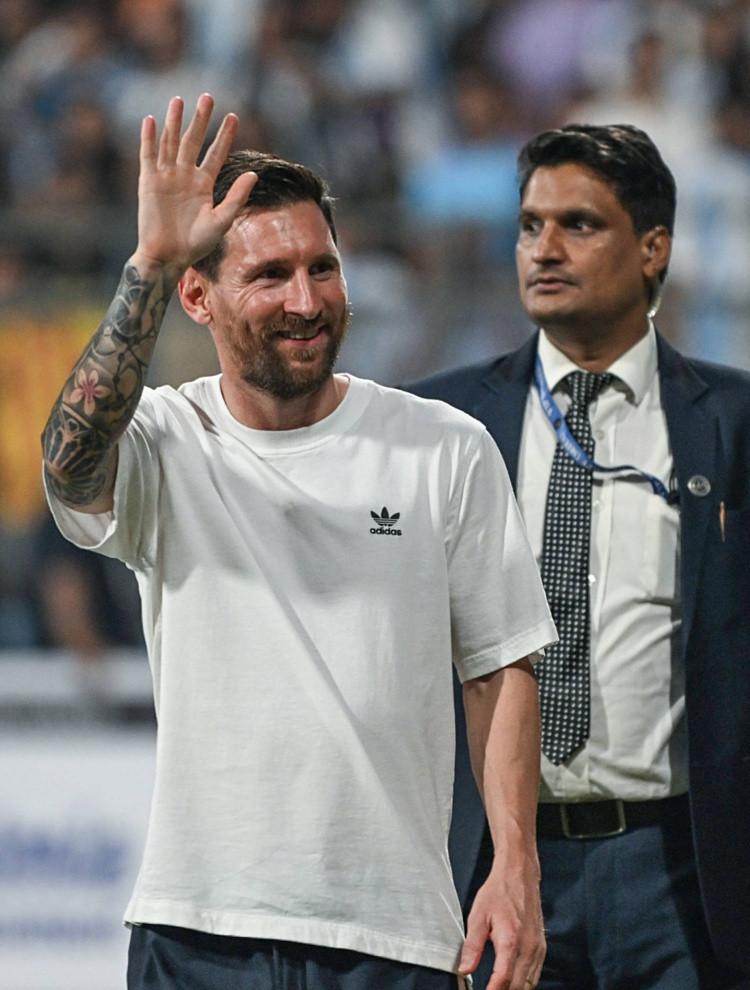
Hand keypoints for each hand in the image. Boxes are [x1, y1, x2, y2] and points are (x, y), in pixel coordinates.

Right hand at [133, 93, 257, 275]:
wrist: (169, 256)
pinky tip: (150, 120)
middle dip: (201, 120)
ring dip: (175, 122)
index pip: (216, 154)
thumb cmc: (196, 244)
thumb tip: (254, 174)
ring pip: (171, 143)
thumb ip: (237, 197)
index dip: (224, 136)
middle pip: (194, 141)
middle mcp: (185, 176)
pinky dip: (148, 138)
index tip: (233, 116)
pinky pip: (148, 156)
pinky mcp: (149, 182)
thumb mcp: (222, 220)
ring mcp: (167, 177)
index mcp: (204, 184)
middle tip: (208, 97)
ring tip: (180, 100)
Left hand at [458, 859, 544, 989]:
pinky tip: (511, 983)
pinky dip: (524, 984)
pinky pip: (535, 975)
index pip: (503, 979)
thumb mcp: (478, 916)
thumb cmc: (498, 892)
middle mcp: (528, 947)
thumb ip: (472, 946)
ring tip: (497, 988)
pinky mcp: (541, 947)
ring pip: (529, 985)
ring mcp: (538, 948)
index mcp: (511, 939)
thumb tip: (464, 970)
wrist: (519, 874)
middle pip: (518, 987)